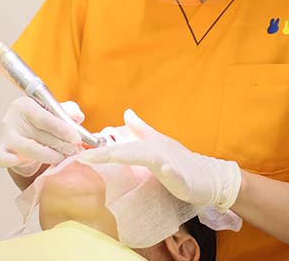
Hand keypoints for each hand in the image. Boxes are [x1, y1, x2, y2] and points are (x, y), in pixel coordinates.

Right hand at [0, 96, 83, 176]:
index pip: (44, 118)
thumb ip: (68, 111)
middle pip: (38, 134)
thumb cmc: (42, 123)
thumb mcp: (55, 113)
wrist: (27, 136)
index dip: (62, 129)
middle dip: (60, 144)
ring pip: (26, 148)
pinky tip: (17, 161)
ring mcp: (5, 136)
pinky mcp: (1, 151)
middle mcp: (12, 118)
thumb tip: (77, 116)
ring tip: (61, 158)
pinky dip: (5, 160)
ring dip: (48, 155)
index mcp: (25, 105)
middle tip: (74, 150)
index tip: (76, 138)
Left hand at [80, 109, 241, 210]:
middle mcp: (154, 150)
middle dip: (105, 152)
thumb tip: (127, 113)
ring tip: (109, 156)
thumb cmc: (181, 162)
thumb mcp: (157, 143)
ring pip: (145, 156)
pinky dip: (167, 168)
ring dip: (127, 155)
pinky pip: (172, 171)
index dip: (99, 148)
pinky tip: (161, 166)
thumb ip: (141, 129)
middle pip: (126, 150)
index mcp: (146, 145)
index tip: (80, 153)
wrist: (208, 176)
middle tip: (84, 156)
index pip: (119, 146)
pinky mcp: (180, 176)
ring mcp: (168, 162)